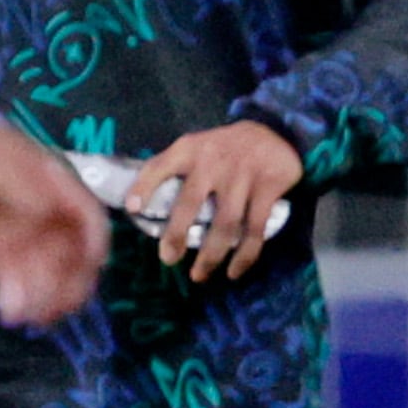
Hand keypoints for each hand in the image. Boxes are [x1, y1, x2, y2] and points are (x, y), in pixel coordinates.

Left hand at [0, 99, 106, 331]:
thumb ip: (22, 185)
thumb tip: (43, 211)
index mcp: (49, 181)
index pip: (85, 215)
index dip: (92, 243)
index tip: (90, 269)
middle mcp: (39, 208)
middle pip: (68, 250)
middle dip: (67, 280)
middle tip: (56, 307)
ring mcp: (15, 228)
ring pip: (42, 268)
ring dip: (43, 294)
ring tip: (30, 315)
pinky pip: (12, 273)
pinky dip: (17, 293)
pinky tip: (12, 310)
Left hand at [126, 119, 304, 283]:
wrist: (274, 132)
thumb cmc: (222, 148)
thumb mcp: (193, 146)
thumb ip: (170, 168)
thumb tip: (138, 205)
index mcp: (188, 150)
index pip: (159, 166)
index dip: (144, 186)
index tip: (133, 208)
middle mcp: (212, 163)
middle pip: (190, 203)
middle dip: (176, 235)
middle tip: (168, 259)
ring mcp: (241, 177)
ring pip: (224, 224)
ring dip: (211, 255)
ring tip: (198, 275)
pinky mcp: (267, 189)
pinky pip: (255, 228)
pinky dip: (245, 255)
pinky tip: (234, 272)